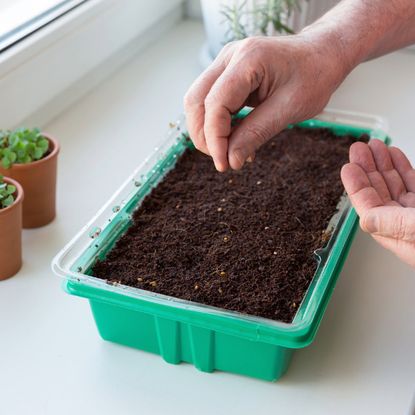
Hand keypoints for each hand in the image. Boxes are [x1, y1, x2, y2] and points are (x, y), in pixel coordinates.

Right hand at [184, 35, 348, 171]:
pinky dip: (218, 125)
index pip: (216, 103)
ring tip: (229, 152)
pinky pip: (212, 102)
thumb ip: (256, 133)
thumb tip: (230, 160)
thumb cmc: (314, 75)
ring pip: (198, 102)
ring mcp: (226, 64)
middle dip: (203, 136)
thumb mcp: (290, 108)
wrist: (323, 55)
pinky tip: (235, 140)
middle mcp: (230, 57)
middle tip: (222, 160)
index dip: (215, 138)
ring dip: (207, 131)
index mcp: (248, 59)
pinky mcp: (228, 75)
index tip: (224, 164)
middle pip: (196, 100)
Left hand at [341, 139, 414, 267]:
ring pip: (397, 187)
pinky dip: (406, 170)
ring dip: (385, 166)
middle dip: (369, 170)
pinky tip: (397, 157)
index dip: (357, 187)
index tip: (349, 167)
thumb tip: (364, 221)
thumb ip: (396, 226)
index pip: (370, 209)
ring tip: (375, 147)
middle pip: (380, 194)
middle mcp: (408, 225)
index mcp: (401, 235)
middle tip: (359, 148)